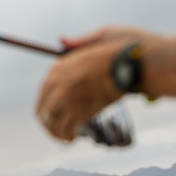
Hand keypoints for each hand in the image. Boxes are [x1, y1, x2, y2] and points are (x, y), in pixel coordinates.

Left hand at [35, 26, 157, 140]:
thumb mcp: (97, 37)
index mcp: (59, 67)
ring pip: (51, 123)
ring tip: (66, 139)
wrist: (133, 63)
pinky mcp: (80, 112)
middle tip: (57, 131)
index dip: (47, 105)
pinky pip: (67, 130)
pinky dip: (68, 136)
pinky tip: (74, 139)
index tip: (54, 112)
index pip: (44, 92)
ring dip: (57, 133)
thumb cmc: (122, 49)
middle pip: (43, 110)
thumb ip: (79, 43)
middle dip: (48, 123)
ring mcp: (67, 99)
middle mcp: (57, 84)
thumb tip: (62, 40)